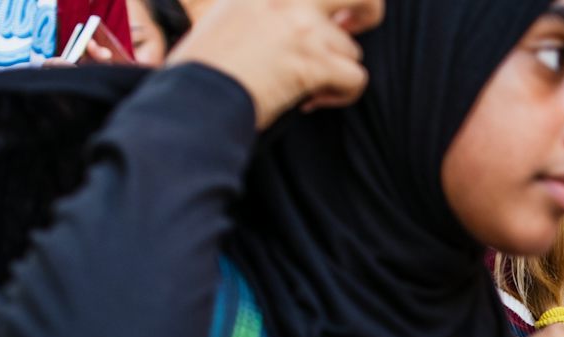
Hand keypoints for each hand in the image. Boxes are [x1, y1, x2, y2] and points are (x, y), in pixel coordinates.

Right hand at [166, 0, 383, 128]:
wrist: (195, 97)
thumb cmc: (204, 68)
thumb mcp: (226, 17)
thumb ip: (266, 12)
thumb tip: (303, 28)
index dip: (332, 2)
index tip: (333, 16)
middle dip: (368, 10)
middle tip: (354, 28)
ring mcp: (302, 27)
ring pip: (351, 49)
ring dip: (335, 72)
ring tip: (305, 87)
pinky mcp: (314, 61)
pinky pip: (356, 78)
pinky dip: (342, 95)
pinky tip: (310, 101)